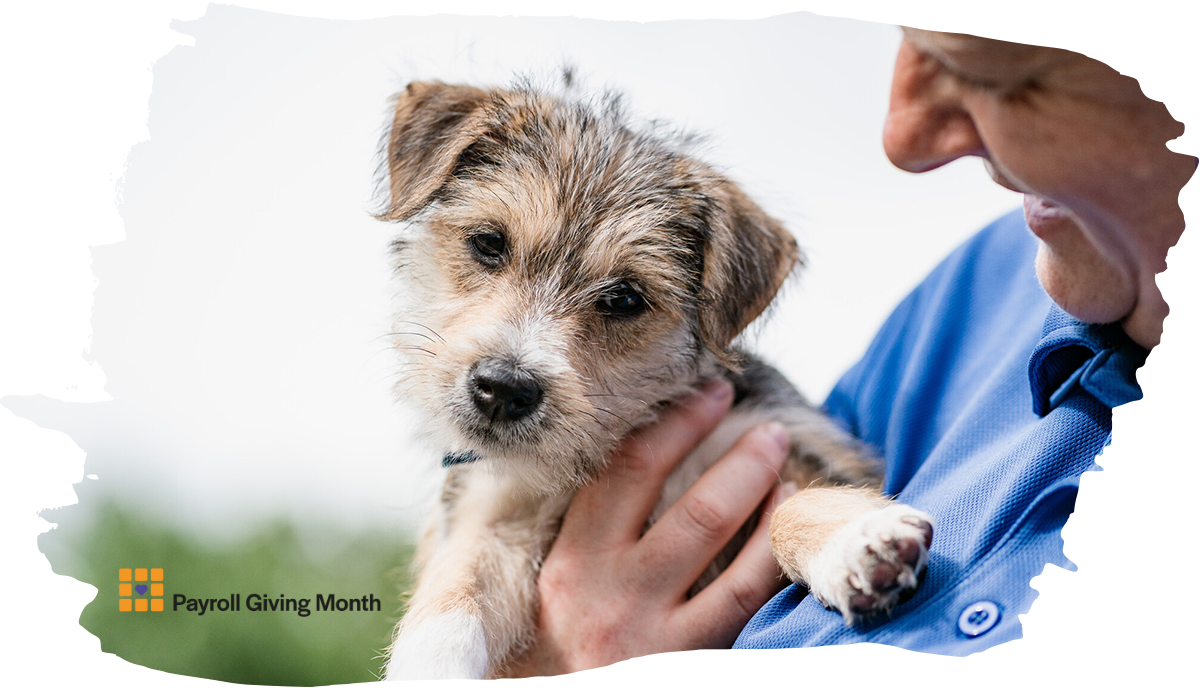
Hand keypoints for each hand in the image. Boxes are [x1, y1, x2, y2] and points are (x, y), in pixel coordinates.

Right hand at [501, 378, 795, 676]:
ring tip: (783, 460)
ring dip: (759, 489)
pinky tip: (787, 529)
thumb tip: (627, 475)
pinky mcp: (687, 662)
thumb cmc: (539, 664)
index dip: (673, 425)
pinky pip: (744, 597)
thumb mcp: (543, 601)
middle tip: (760, 421)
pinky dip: (770, 553)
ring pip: (719, 539)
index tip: (706, 394)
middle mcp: (604, 590)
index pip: (623, 471)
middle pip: (684, 500)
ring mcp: (650, 632)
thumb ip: (575, 543)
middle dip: (730, 450)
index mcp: (564, 564)